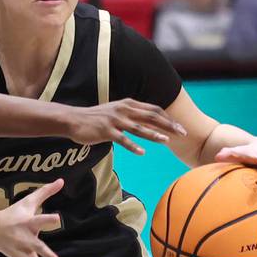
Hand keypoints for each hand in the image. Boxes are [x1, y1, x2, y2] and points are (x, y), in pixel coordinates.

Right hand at [0, 179, 63, 256]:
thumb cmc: (14, 213)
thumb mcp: (28, 201)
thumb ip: (46, 192)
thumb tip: (61, 180)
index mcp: (28, 222)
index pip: (40, 219)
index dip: (49, 219)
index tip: (58, 218)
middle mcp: (25, 238)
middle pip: (37, 246)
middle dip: (45, 252)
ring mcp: (22, 251)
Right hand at [71, 98, 187, 153]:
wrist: (74, 119)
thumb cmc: (96, 118)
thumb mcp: (116, 112)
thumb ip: (132, 115)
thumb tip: (149, 123)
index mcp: (128, 104)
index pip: (154, 109)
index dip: (168, 118)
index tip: (180, 127)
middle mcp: (124, 109)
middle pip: (151, 116)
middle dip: (168, 125)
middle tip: (182, 134)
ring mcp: (114, 120)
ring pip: (139, 128)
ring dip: (154, 134)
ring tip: (166, 141)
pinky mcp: (106, 131)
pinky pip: (122, 139)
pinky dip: (133, 146)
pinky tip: (142, 152)